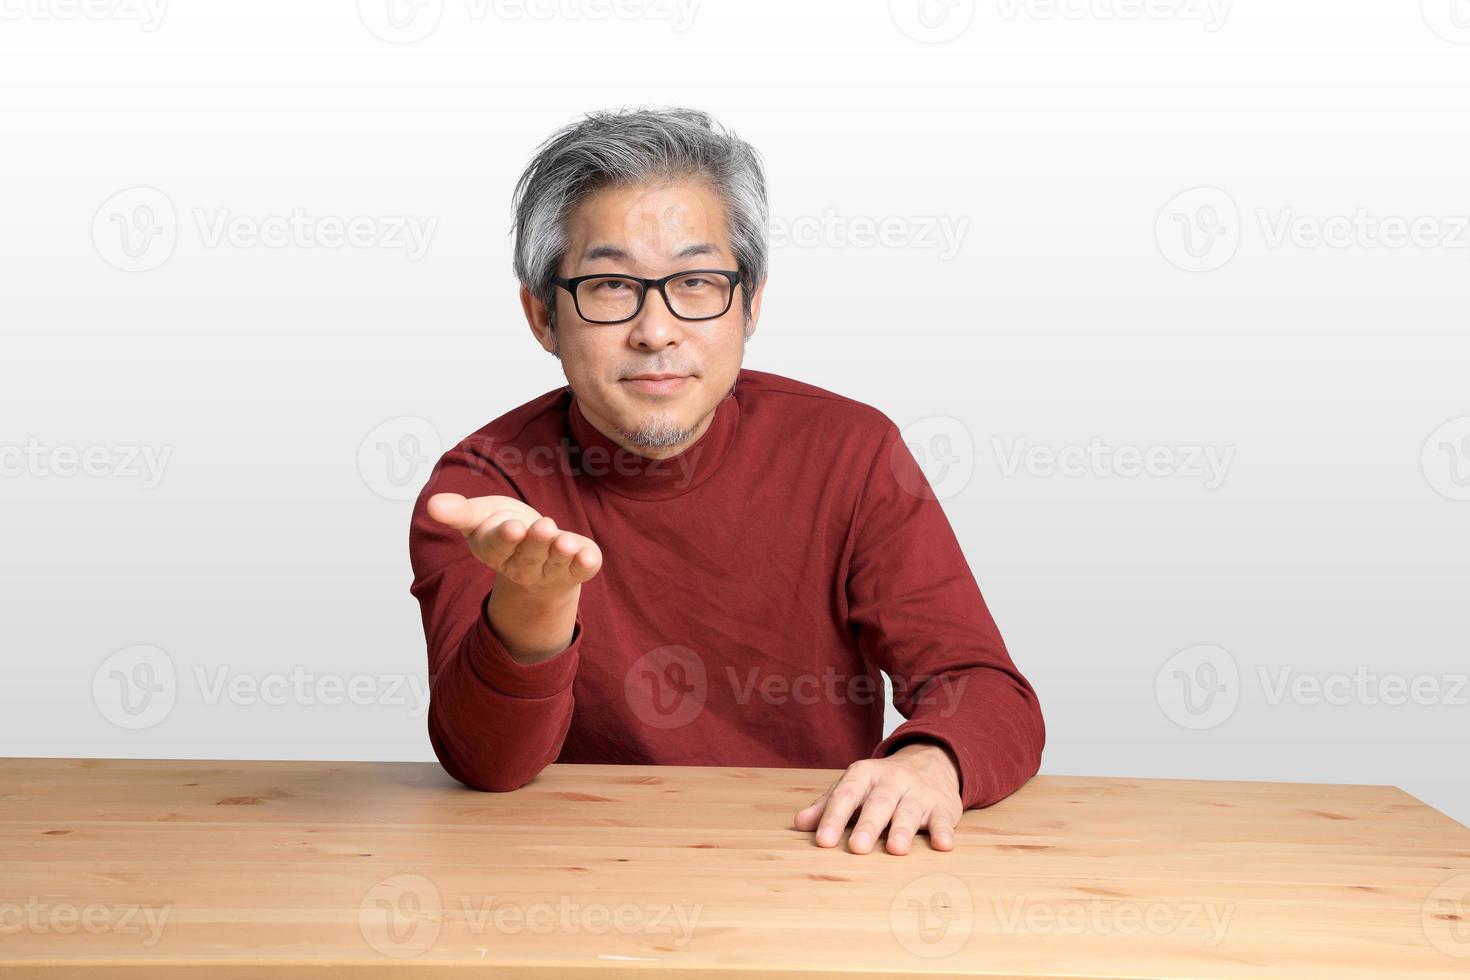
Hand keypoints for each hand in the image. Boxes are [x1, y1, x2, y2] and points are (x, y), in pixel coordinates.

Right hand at [426, 492, 602, 592]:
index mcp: (496, 551)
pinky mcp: (575, 568)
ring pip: (555, 563)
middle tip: (542, 526)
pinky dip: (587, 563)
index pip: (498, 547)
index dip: (505, 539)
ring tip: (565, 541)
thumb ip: (458, 512)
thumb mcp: (478, 517)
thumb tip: (432, 505)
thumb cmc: (501, 527)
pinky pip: (582, 569)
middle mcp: (522, 565)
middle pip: (529, 555)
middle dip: (536, 542)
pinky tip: (590, 555)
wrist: (533, 551)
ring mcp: (550, 570)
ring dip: (561, 553)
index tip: (512, 528)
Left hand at [794, 741, 962, 853]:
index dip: (834, 818)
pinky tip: (943, 845)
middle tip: (857, 848)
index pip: (846, 795)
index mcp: (865, 775)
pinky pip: (943, 819)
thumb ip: (828, 805)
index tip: (823, 840)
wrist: (932, 762)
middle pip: (878, 804)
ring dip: (903, 830)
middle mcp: (892, 781)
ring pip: (909, 811)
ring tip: (896, 849)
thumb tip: (800, 823)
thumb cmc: (883, 783)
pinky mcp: (943, 806)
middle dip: (868, 826)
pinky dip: (944, 831)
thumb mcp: (854, 786)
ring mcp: (919, 793)